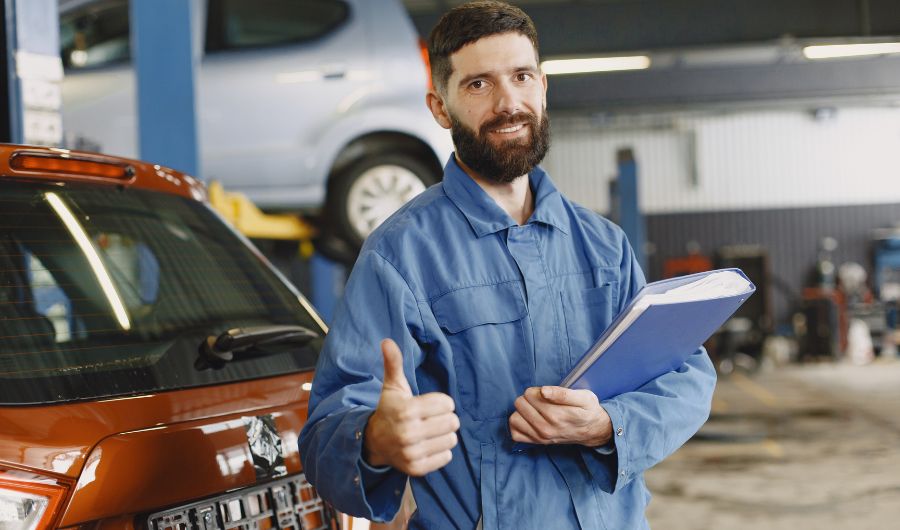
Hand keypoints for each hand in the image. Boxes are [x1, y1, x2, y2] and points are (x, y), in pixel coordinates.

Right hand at [364, 339, 459, 475]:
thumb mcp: (392, 386)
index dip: (441, 402)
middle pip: (453, 422)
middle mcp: (408, 433)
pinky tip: (428, 445)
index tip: (429, 405)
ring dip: (445, 434)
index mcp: (406, 410)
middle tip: (431, 419)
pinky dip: (441, 450)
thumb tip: (387, 341)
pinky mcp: (417, 468)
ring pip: (452, 439)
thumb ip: (394, 363)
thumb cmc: (390, 409)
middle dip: (445, 418)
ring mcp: (412, 453)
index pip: (447, 403)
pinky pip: (446, 456)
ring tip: (430, 432)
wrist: (375, 442)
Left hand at [509, 386, 611, 446]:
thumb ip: (562, 393)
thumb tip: (543, 391)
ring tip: (534, 409)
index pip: (530, 394)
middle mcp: (546, 428)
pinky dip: (519, 425)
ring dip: (522, 411)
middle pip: (520, 403)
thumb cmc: (587, 410)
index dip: (537, 390)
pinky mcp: (536, 442)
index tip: (547, 393)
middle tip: (542, 401)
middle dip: (529, 398)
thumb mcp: (583, 397)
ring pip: (514, 418)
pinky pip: (515, 433)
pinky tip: (528, 419)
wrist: (593, 431)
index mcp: (556, 415)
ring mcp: (540, 437)